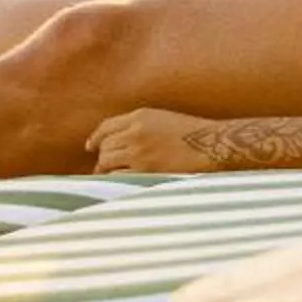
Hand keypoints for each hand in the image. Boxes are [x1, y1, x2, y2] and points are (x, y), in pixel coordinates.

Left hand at [87, 106, 211, 174]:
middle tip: (103, 168)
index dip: (96, 137)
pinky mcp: (144, 171)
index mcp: (141, 116)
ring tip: (110, 178)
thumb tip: (118, 143)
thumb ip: (140, 126)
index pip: (107, 126)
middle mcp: (136, 132)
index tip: (90, 147)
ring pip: (107, 162)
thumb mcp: (163, 119)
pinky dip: (115, 181)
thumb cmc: (192, 133)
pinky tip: (119, 185)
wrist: (211, 144)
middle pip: (105, 146)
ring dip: (106, 170)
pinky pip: (118, 177)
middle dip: (102, 157)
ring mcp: (139, 152)